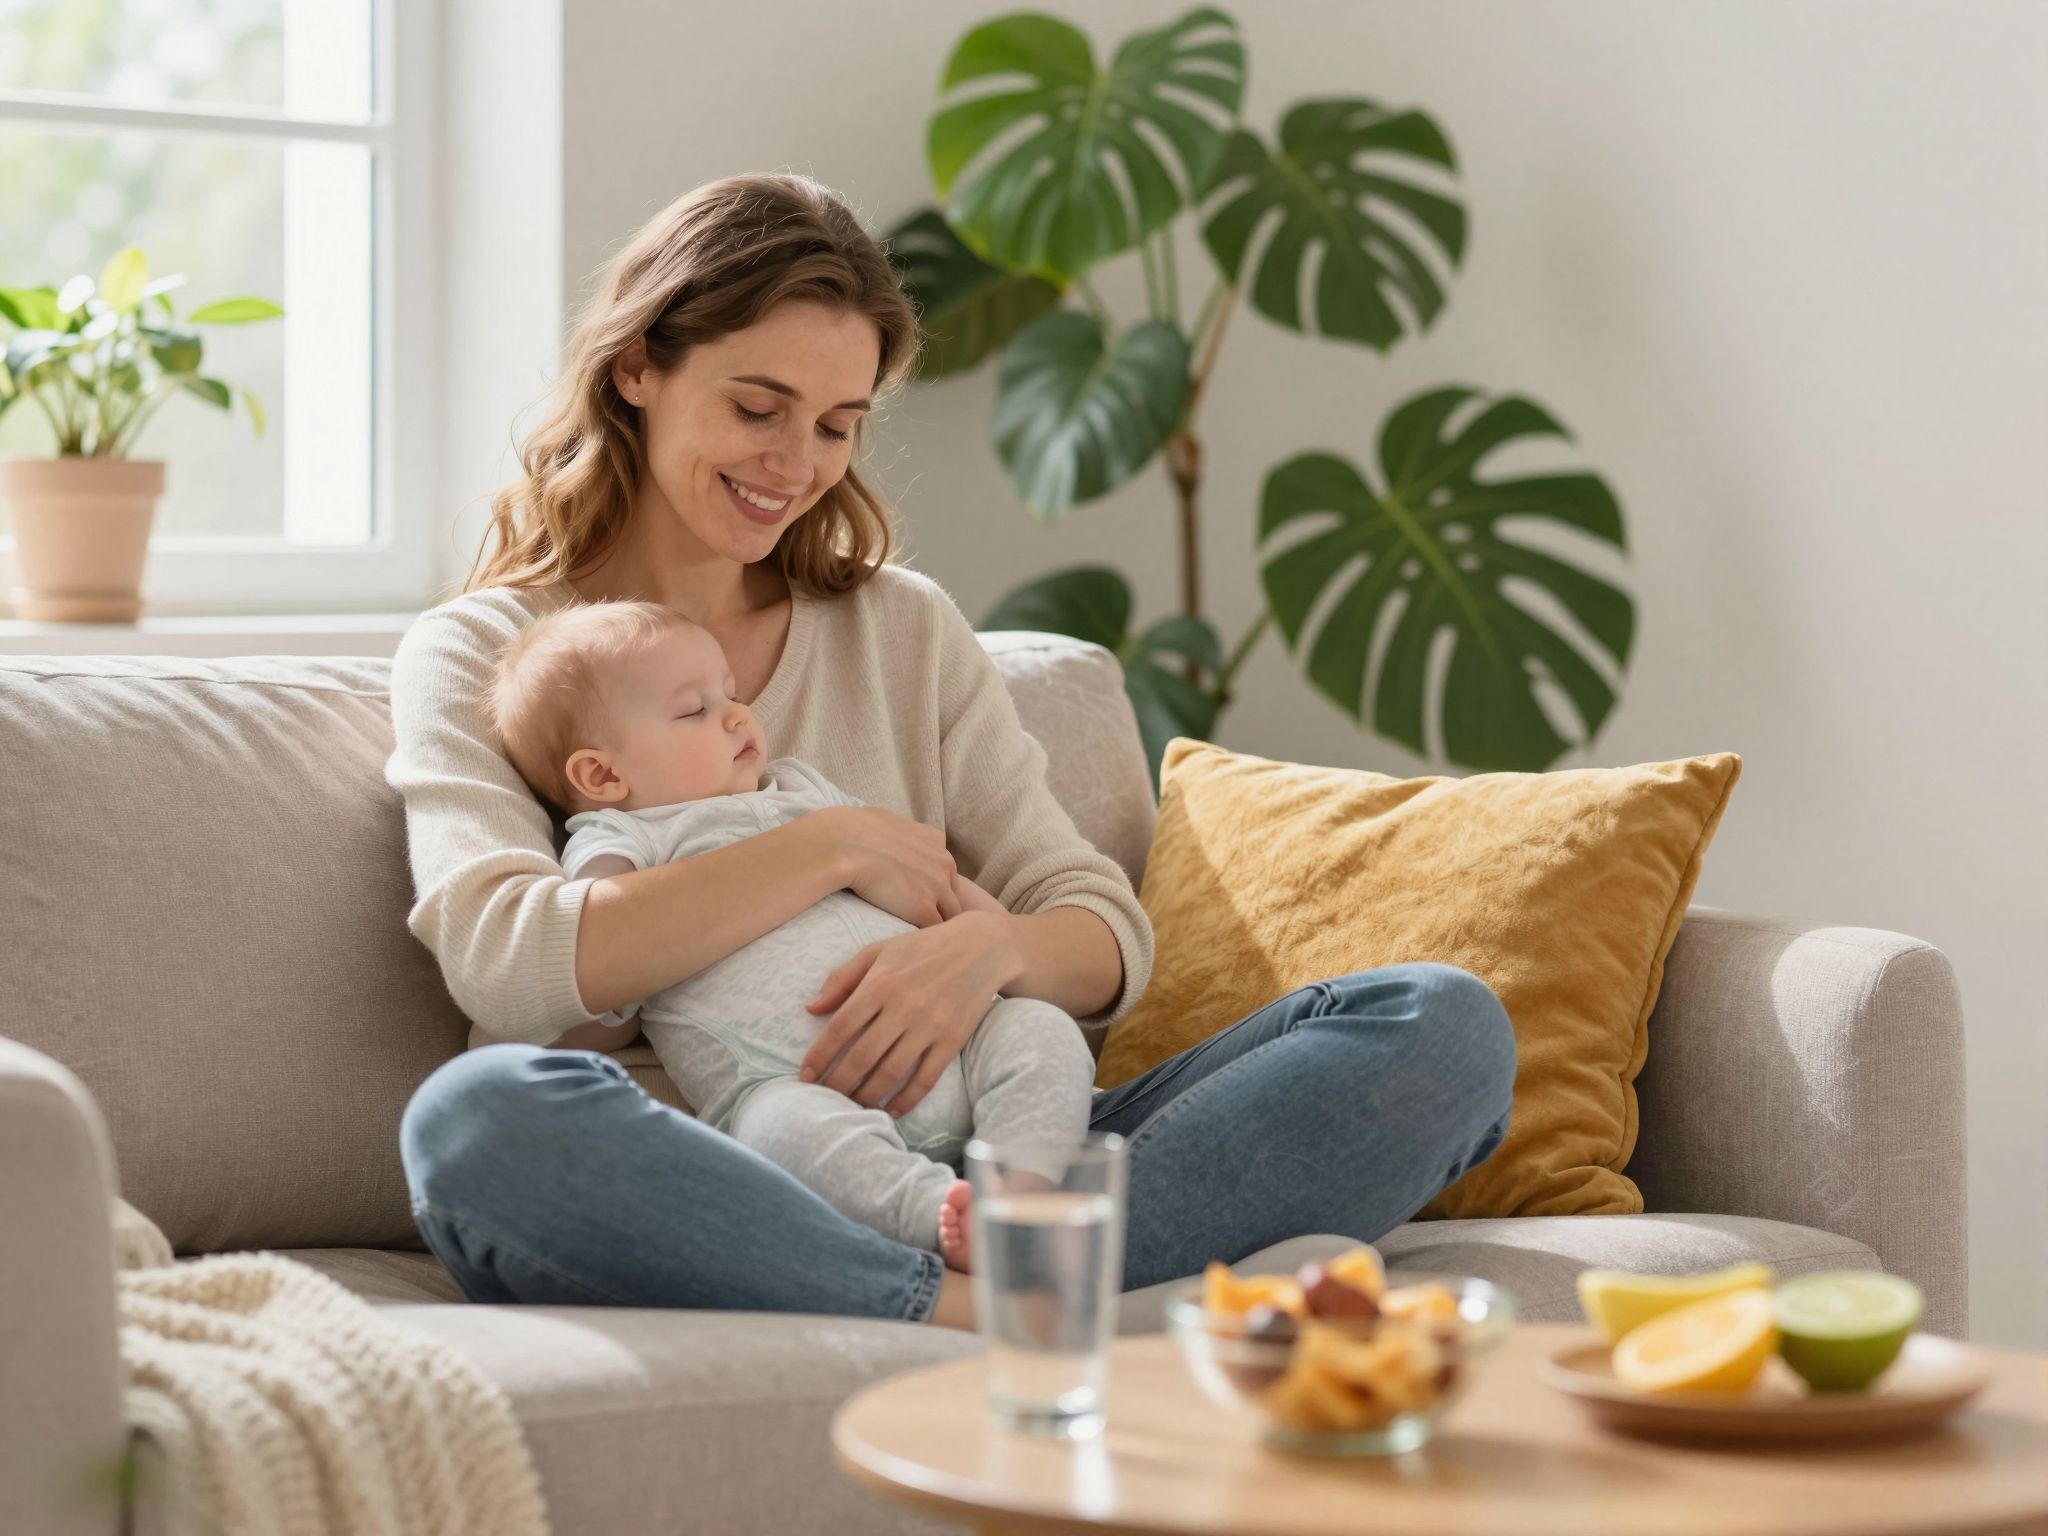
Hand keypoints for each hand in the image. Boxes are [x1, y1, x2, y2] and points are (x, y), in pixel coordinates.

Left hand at [800, 913, 1019, 1115]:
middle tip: (823, 1100)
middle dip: (837, 1084)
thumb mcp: (878, 950)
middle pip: (861, 1056)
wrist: (982, 947)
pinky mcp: (952, 1040)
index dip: (819, 1056)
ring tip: (851, 1108)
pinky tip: (891, 1112)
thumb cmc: (923, 947)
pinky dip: (906, 1101)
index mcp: (880, 983)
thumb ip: (842, 978)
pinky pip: (925, 1079)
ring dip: (866, 1096)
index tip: (805, 1077)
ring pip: (890, 1073)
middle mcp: (903, 1007)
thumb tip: (810, 1008)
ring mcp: (929, 1026)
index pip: (840, 1027)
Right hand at [809, 805, 962, 927]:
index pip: (945, 869)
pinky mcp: (923, 909)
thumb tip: (887, 831)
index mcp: (935, 839)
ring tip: (918, 935)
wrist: (846, 844)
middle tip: (918, 918)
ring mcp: (937, 887)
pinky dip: (923, 936)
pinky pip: (933, 929)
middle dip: (939, 905)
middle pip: (953, 893)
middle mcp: (944, 862)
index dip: (933, 885)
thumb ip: (899, 830)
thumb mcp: (887, 818)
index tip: (918, 894)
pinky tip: (909, 940)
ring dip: (934, 922)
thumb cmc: (854, 828)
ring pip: (949, 914)